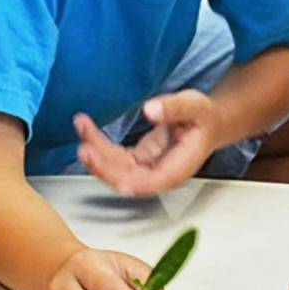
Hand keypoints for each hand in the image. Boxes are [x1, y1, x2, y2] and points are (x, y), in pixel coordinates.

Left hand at [74, 90, 220, 196]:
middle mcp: (160, 174)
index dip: (135, 183)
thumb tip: (150, 110)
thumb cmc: (203, 118)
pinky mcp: (137, 162)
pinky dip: (99, 146)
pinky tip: (87, 129)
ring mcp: (146, 170)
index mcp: (179, 167)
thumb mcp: (195, 106)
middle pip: (128, 179)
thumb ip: (174, 108)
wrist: (206, 124)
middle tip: (85, 147)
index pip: (154, 181)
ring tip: (82, 127)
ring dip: (96, 153)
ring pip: (116, 169)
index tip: (115, 176)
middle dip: (104, 166)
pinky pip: (113, 159)